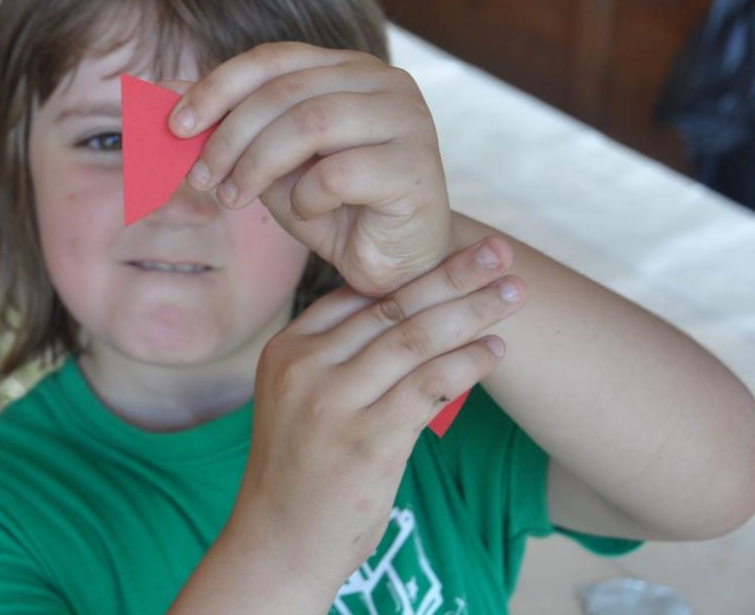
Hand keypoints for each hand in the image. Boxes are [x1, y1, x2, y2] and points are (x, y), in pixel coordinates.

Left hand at [169, 42, 449, 295]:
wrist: (391, 262)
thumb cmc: (331, 207)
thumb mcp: (267, 161)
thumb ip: (226, 124)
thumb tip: (159, 93)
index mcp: (347, 68)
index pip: (272, 59)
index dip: (217, 87)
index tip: (176, 126)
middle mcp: (383, 82)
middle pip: (285, 92)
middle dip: (230, 137)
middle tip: (202, 178)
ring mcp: (407, 119)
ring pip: (310, 124)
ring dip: (257, 166)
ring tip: (235, 198)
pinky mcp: (416, 165)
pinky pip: (339, 173)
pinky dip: (306, 198)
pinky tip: (307, 214)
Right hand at [223, 236, 523, 592]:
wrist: (278, 542)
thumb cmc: (300, 472)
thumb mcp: (299, 401)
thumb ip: (338, 359)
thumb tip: (402, 317)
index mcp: (286, 350)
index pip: (355, 295)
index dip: (412, 270)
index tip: (458, 250)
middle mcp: (304, 367)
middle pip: (390, 307)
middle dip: (452, 275)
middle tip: (498, 252)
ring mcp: (332, 403)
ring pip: (413, 338)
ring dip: (471, 312)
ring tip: (513, 295)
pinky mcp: (366, 441)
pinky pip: (429, 386)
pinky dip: (467, 363)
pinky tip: (494, 351)